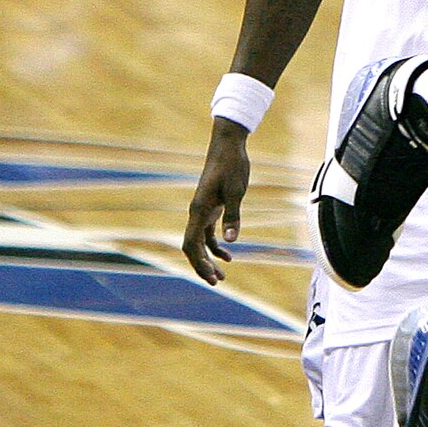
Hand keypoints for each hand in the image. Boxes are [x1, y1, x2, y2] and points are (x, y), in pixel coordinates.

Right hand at [183, 120, 250, 283]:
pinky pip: (208, 232)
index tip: (210, 277)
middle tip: (216, 282)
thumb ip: (233, 215)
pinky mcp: (211, 206)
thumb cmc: (232, 165)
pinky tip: (228, 254)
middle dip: (202, 266)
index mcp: (199, 210)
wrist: (229, 144)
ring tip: (221, 275)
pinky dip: (216, 245)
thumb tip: (231, 241)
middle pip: (192, 247)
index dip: (198, 263)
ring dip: (209, 259)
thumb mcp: (236, 190)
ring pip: (200, 241)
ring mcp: (203, 209)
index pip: (191, 244)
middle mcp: (197, 212)